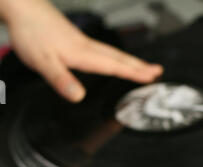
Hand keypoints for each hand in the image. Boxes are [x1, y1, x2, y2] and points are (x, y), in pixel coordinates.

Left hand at [1, 0, 162, 101]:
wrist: (21, 7)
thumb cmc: (31, 33)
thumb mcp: (43, 62)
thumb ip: (61, 80)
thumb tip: (79, 97)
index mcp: (82, 54)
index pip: (114, 66)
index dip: (134, 72)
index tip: (152, 77)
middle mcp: (86, 46)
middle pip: (118, 58)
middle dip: (139, 66)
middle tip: (158, 72)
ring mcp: (81, 42)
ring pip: (111, 53)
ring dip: (129, 61)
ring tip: (143, 68)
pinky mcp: (74, 40)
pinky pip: (102, 51)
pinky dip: (114, 57)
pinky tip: (112, 61)